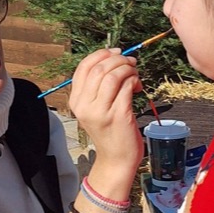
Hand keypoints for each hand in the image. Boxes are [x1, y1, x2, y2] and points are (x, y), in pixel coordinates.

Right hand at [69, 49, 142, 190]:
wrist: (116, 159)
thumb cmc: (109, 131)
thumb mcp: (95, 109)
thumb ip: (98, 87)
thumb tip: (113, 58)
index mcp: (75, 101)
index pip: (83, 67)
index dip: (100, 54)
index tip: (115, 53)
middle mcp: (84, 105)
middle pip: (99, 68)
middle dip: (118, 60)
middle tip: (131, 63)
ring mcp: (100, 111)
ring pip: (113, 75)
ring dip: (127, 69)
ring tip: (135, 75)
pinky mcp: (118, 115)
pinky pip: (126, 87)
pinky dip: (134, 81)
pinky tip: (137, 87)